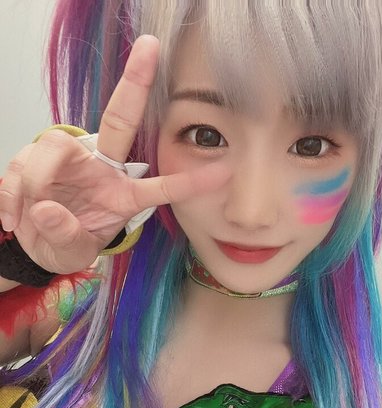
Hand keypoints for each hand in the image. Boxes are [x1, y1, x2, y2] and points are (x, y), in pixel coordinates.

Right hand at [0, 35, 228, 273]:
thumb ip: (65, 236)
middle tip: (151, 47)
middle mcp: (101, 167)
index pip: (160, 184)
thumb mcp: (73, 251)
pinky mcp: (35, 158)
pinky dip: (10, 194)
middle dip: (135, 83)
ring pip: (54, 148)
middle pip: (119, 120)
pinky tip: (13, 218)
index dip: (190, 180)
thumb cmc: (66, 242)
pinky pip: (20, 167)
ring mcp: (69, 159)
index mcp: (122, 193)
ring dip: (36, 182)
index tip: (225, 170)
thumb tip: (46, 209)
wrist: (35, 243)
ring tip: (29, 218)